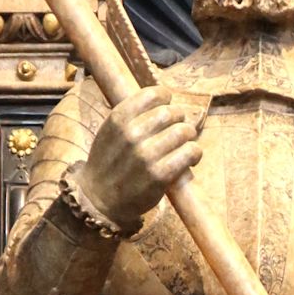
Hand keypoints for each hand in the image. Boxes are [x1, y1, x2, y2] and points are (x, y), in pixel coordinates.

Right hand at [77, 86, 201, 229]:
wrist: (99, 200)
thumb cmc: (108, 163)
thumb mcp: (109, 131)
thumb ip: (132, 115)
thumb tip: (166, 102)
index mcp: (118, 119)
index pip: (153, 94)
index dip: (165, 98)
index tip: (167, 106)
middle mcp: (132, 134)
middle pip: (171, 113)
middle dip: (179, 119)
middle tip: (178, 130)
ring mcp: (146, 156)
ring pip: (184, 131)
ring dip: (188, 136)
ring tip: (184, 144)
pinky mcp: (160, 175)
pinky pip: (190, 153)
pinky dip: (194, 153)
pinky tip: (190, 158)